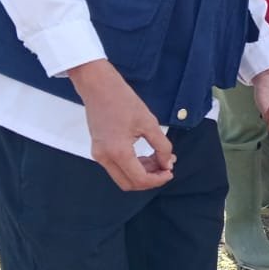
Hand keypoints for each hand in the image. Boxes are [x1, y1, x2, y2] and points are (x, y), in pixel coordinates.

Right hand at [69, 59, 174, 190]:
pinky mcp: (99, 150)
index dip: (157, 180)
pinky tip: (147, 155)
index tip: (170, 171)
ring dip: (142, 172)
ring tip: (160, 158)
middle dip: (150, 179)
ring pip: (123, 176)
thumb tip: (168, 164)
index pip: (139, 179)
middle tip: (166, 167)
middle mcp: (104, 157)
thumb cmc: (123, 100)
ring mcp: (99, 154)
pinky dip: (133, 165)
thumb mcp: (149, 122)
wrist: (98, 86)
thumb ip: (162, 146)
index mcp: (117, 151)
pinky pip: (117, 167)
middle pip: (129, 183)